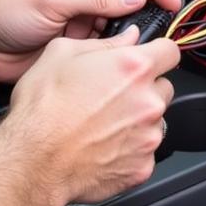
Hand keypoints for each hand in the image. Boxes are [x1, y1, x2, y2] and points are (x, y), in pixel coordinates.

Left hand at [0, 0, 181, 82]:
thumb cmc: (5, 11)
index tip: (172, 2)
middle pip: (131, 2)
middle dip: (147, 16)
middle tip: (161, 30)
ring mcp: (85, 21)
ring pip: (122, 29)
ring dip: (130, 38)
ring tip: (136, 47)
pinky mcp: (81, 47)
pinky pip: (108, 50)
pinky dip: (115, 56)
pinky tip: (116, 61)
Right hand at [0, 27, 180, 205]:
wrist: (34, 160)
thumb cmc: (42, 109)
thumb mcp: (62, 54)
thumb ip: (104, 42)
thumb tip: (127, 38)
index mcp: (133, 68)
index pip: (171, 51)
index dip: (159, 53)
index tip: (149, 59)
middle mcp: (148, 101)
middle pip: (164, 88)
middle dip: (145, 89)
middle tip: (114, 96)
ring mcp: (149, 136)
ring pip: (155, 121)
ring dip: (137, 120)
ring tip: (103, 124)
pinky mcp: (143, 166)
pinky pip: (145, 152)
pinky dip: (130, 149)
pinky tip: (103, 145)